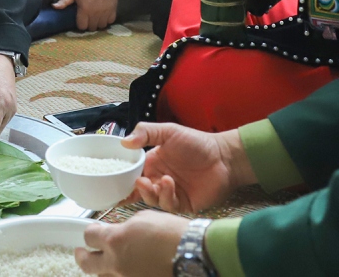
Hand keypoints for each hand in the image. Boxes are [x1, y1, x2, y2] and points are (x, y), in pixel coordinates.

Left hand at [54, 0, 117, 31]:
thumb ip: (64, 0)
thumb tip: (54, 7)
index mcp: (85, 9)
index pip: (82, 26)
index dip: (80, 24)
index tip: (80, 19)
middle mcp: (95, 13)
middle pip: (91, 28)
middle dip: (88, 24)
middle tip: (87, 18)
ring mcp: (105, 12)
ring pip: (101, 26)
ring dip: (97, 23)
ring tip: (95, 17)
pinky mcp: (113, 9)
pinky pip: (110, 21)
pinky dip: (107, 19)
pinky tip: (103, 15)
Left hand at [76, 211, 188, 276]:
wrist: (196, 254)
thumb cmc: (173, 232)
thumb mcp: (143, 219)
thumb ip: (124, 227)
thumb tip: (117, 232)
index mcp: (115, 240)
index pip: (89, 236)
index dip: (91, 232)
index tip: (94, 231)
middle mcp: (116, 263)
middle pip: (86, 263)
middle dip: (82, 256)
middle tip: (82, 252)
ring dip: (102, 270)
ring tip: (106, 264)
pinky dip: (120, 275)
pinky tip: (126, 270)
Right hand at [123, 122, 254, 212]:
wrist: (224, 157)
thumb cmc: (197, 142)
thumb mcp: (169, 131)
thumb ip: (146, 132)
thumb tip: (124, 141)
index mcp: (151, 164)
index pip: (131, 173)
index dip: (122, 177)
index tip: (114, 179)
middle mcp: (158, 179)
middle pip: (138, 190)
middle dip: (135, 189)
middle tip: (140, 182)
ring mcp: (170, 193)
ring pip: (152, 200)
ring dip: (151, 193)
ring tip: (161, 181)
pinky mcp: (183, 204)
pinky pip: (168, 206)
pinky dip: (166, 197)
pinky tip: (171, 184)